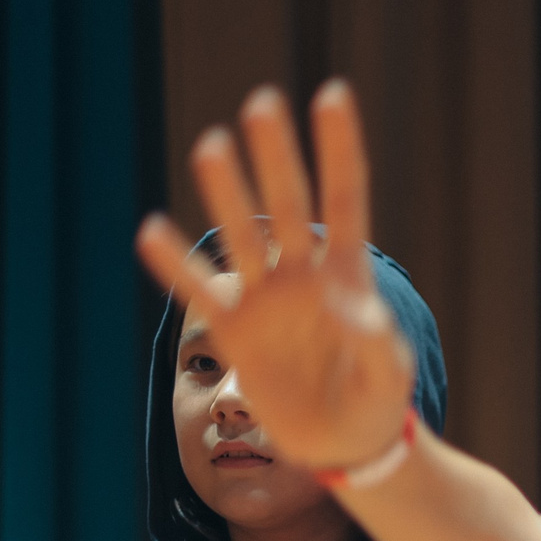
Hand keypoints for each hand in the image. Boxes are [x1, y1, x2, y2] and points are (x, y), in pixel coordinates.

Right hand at [135, 82, 413, 473]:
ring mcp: (265, 301)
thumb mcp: (388, 375)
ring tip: (212, 145)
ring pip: (241, 237)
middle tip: (262, 102)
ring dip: (226, 194)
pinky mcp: (236, 334)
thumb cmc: (377, 402)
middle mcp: (302, 277)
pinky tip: (152, 228)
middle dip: (276, 156)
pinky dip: (175, 265)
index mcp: (348, 277)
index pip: (345, 200)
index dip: (339, 149)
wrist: (347, 446)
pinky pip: (199, 293)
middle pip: (287, 205)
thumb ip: (376, 342)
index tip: (333, 95)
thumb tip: (352, 308)